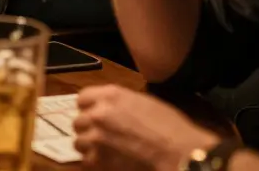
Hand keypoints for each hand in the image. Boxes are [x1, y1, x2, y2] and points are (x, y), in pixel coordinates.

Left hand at [74, 85, 218, 170]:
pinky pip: (86, 162)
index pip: (82, 98)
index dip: (89, 108)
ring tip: (107, 151)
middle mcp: (98, 114)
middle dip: (89, 129)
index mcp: (110, 95)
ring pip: (79, 142)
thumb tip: (110, 110)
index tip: (95, 116)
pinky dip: (96, 163)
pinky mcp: (98, 160)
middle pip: (78, 121)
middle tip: (103, 137)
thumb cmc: (170, 127)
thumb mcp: (144, 103)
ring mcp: (96, 137)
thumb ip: (119, 104)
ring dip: (90, 147)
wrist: (179, 152)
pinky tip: (110, 162)